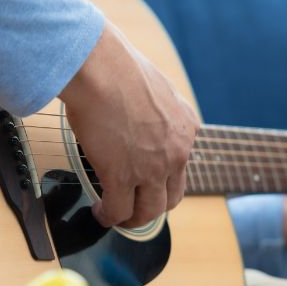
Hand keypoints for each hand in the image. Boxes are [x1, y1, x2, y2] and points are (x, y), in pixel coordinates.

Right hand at [60, 22, 197, 227]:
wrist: (101, 68)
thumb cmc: (118, 66)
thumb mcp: (155, 87)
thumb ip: (156, 108)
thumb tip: (139, 113)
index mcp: (187, 128)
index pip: (181, 164)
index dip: (163, 177)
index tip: (147, 180)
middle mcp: (177, 152)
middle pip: (172, 197)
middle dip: (153, 205)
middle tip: (136, 207)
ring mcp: (152, 168)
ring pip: (149, 211)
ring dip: (133, 219)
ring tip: (117, 216)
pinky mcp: (123, 177)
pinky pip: (118, 211)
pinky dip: (109, 217)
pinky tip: (100, 212)